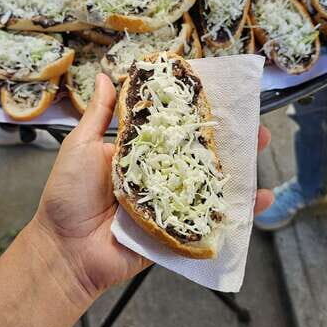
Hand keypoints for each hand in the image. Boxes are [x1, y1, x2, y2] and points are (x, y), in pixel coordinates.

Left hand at [35, 74, 272, 301]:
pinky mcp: (176, 231)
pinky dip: (236, 213)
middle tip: (255, 127)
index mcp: (138, 153)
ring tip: (261, 153)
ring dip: (240, 170)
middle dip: (229, 141)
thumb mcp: (81, 147)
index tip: (222, 98)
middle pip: (199, 155)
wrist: (65, 250)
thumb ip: (99, 114)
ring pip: (210, 185)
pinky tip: (259, 199)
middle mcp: (158, 176)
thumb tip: (104, 76)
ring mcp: (170, 204)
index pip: (174, 129)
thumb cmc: (67, 196)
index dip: (197, 115)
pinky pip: (209, 220)